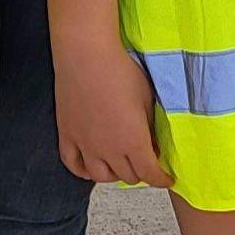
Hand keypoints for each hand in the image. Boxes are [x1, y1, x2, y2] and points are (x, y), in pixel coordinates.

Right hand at [54, 48, 171, 187]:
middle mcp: (108, 149)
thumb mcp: (148, 99)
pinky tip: (91, 167)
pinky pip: (73, 164)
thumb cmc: (120, 71)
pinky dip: (83, 171)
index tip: (166, 178)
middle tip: (146, 162)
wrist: (86, 55)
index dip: (161, 179)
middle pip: (127, 176)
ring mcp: (85, 144)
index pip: (150, 174)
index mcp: (133, 141)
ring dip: (114, 175)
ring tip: (121, 165)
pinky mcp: (67, 135)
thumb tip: (154, 142)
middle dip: (141, 173)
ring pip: (101, 176)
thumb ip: (152, 126)